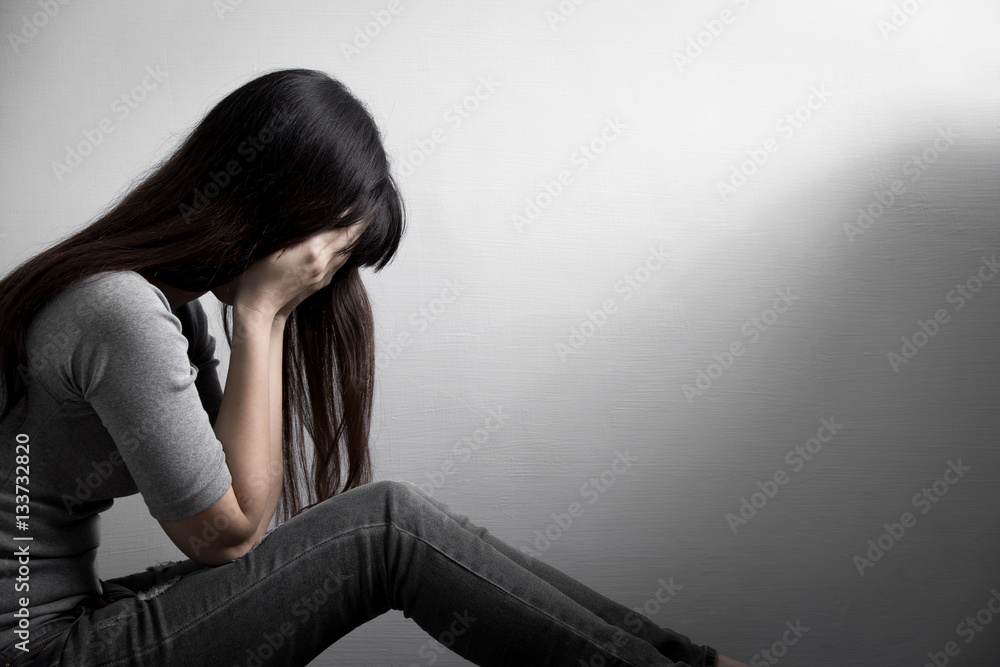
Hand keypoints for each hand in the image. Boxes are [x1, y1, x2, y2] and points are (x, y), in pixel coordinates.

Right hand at [231, 220, 369, 321]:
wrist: (260, 306)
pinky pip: (340, 262)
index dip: (352, 215)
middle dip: (361, 223)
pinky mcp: (321, 282)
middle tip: (371, 208)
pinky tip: (347, 242)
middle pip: (348, 240)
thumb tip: (315, 219)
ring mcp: (324, 275)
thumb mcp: (274, 246)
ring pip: (347, 252)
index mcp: (311, 251)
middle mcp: (322, 263)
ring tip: (364, 221)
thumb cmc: (258, 274)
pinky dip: (347, 249)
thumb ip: (297, 233)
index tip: (361, 201)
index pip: (339, 228)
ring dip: (357, 236)